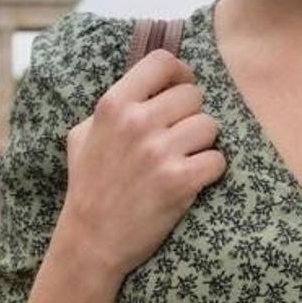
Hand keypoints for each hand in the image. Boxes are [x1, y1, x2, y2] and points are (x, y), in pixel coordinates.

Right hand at [58, 50, 225, 278]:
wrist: (91, 240)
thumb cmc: (89, 185)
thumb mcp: (84, 134)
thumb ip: (113, 105)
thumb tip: (148, 82)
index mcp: (113, 105)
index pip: (162, 62)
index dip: (179, 73)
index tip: (178, 90)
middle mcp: (137, 122)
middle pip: (193, 95)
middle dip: (191, 115)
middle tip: (177, 137)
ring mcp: (159, 152)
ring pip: (210, 126)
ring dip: (202, 143)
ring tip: (183, 159)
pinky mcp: (180, 181)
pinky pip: (217, 159)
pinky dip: (209, 170)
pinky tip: (191, 179)